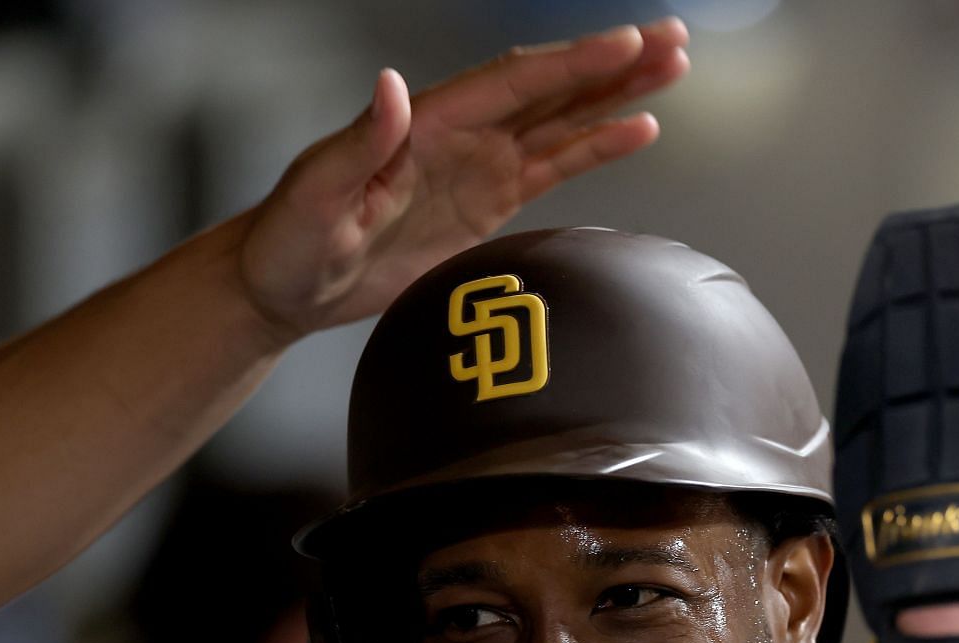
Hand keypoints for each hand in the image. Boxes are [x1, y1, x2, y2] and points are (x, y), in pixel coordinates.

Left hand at [236, 19, 688, 338]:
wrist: (284, 286)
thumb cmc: (289, 241)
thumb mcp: (315, 195)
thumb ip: (358, 144)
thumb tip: (392, 89)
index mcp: (426, 124)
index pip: (512, 84)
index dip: (570, 65)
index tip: (623, 45)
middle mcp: (460, 134)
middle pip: (550, 88)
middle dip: (613, 65)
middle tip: (673, 40)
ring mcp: (477, 167)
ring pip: (561, 120)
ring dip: (616, 96)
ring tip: (673, 70)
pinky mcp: (486, 204)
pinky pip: (551, 167)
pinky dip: (594, 148)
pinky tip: (636, 130)